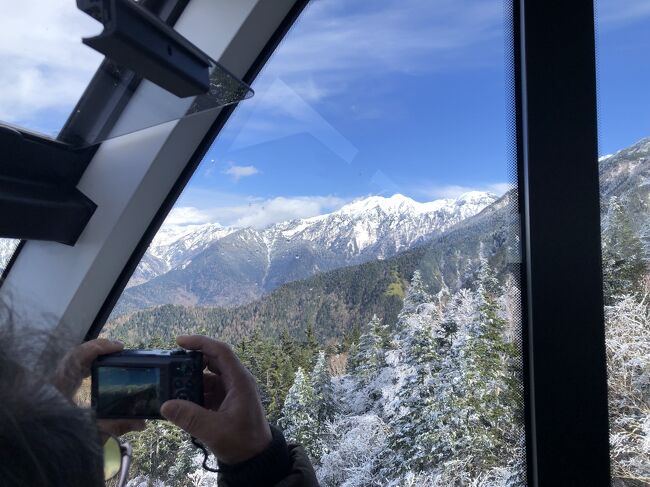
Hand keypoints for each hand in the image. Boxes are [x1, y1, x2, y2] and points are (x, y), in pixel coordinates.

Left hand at [53, 338, 144, 435]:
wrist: (37, 454)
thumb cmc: (59, 442)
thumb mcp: (91, 434)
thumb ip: (117, 426)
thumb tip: (142, 423)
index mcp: (60, 386)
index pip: (78, 355)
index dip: (99, 347)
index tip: (119, 347)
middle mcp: (54, 382)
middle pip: (74, 355)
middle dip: (97, 349)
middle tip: (118, 351)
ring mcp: (50, 386)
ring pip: (69, 362)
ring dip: (90, 357)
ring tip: (110, 359)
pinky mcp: (50, 392)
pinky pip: (66, 372)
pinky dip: (81, 367)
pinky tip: (92, 373)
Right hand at [160, 335, 271, 464]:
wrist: (255, 458)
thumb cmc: (242, 442)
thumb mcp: (214, 430)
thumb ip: (190, 417)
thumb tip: (165, 405)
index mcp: (239, 380)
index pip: (220, 351)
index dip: (201, 342)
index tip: (180, 341)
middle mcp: (236, 381)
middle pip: (213, 361)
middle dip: (192, 361)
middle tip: (170, 364)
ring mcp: (231, 390)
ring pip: (209, 376)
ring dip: (191, 379)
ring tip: (172, 385)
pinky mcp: (226, 401)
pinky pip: (208, 390)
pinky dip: (195, 392)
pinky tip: (181, 400)